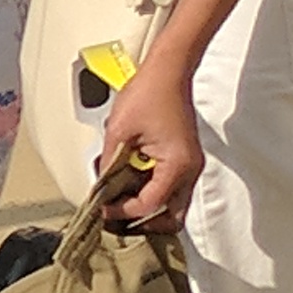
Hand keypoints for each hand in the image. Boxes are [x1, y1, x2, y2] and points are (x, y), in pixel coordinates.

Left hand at [95, 53, 202, 236]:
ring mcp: (191, 165)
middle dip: (145, 222)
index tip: (105, 207)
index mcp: (177, 164)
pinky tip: (133, 186)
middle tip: (118, 217)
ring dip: (150, 208)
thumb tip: (101, 186)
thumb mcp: (119, 131)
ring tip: (123, 203)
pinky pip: (173, 187)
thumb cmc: (150, 92)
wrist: (169, 71)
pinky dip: (155, 192)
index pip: (151, 204)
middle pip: (173, 216)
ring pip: (175, 205)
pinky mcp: (186, 158)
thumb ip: (109, 163)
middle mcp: (190, 169)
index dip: (125, 211)